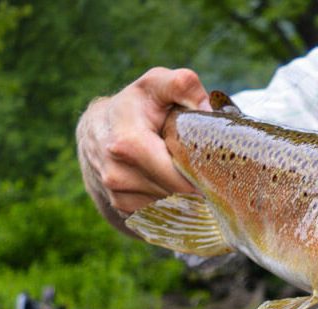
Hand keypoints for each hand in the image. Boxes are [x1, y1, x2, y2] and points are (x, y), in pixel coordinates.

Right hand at [76, 67, 210, 229]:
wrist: (97, 129)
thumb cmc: (136, 104)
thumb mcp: (156, 84)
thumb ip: (183, 85)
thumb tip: (207, 110)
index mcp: (128, 144)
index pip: (177, 178)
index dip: (203, 178)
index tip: (220, 172)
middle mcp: (118, 174)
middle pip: (177, 195)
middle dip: (198, 188)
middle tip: (217, 178)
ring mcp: (117, 195)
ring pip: (171, 208)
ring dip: (187, 199)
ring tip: (195, 180)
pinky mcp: (121, 209)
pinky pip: (159, 215)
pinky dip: (174, 206)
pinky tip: (180, 190)